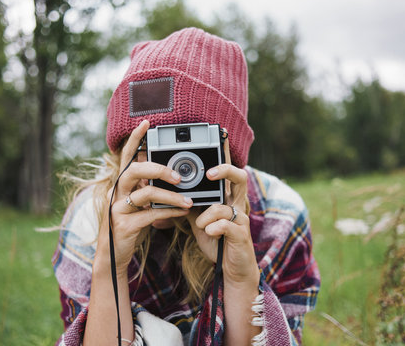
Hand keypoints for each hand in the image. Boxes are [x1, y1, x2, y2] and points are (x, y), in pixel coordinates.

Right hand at [97, 120, 192, 275]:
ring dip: (170, 196)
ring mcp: (118, 208)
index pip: (127, 156)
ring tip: (188, 200)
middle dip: (158, 169)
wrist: (113, 255)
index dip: (135, 138)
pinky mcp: (124, 225)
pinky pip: (150, 215)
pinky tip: (182, 213)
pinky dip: (169, 213)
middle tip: (179, 177)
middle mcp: (116, 192)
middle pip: (134, 170)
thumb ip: (148, 187)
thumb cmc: (130, 225)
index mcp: (122, 184)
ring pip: (145, 193)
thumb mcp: (139, 204)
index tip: (146, 123)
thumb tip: (169, 173)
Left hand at [187, 139, 258, 285]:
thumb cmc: (215, 239)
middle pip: (240, 177)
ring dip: (208, 215)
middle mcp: (236, 203)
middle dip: (225, 171)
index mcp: (226, 197)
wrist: (231, 269)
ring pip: (227, 204)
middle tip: (209, 173)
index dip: (224, 153)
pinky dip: (212, 228)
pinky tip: (207, 233)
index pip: (227, 171)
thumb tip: (163, 191)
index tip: (218, 135)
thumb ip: (186, 203)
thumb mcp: (197, 218)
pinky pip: (226, 225)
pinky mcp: (240, 234)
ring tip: (200, 224)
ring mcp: (240, 218)